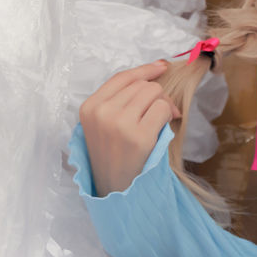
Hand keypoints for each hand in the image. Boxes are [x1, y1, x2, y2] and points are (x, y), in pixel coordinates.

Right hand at [78, 61, 176, 197]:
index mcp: (89, 107)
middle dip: (157, 95)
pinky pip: (163, 109)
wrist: (114, 190)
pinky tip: (160, 131)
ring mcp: (119, 123)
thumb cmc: (113, 156)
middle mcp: (102, 112)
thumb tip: (156, 77)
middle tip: (160, 114)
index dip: (144, 69)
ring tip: (158, 124)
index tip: (161, 66)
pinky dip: (167, 117)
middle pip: (142, 85)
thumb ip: (121, 101)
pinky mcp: (139, 136)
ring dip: (163, 106)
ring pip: (154, 93)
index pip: (121, 78)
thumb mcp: (104, 125)